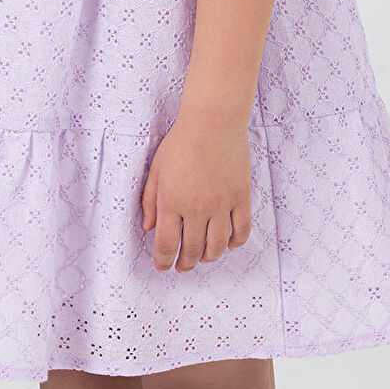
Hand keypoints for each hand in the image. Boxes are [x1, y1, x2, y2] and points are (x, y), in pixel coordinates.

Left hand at [140, 106, 252, 271]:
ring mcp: (221, 204)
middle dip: (185, 263)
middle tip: (183, 266)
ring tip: (203, 258)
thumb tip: (148, 227)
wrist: (213, 121)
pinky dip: (235, 243)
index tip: (163, 266)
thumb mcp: (157, 168)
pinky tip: (228, 245)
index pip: (166, 245)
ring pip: (216, 247)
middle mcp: (196, 208)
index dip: (164, 261)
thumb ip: (150, 199)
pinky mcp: (241, 197)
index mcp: (172, 201)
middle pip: (192, 250)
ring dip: (208, 258)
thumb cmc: (181, 141)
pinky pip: (241, 231)